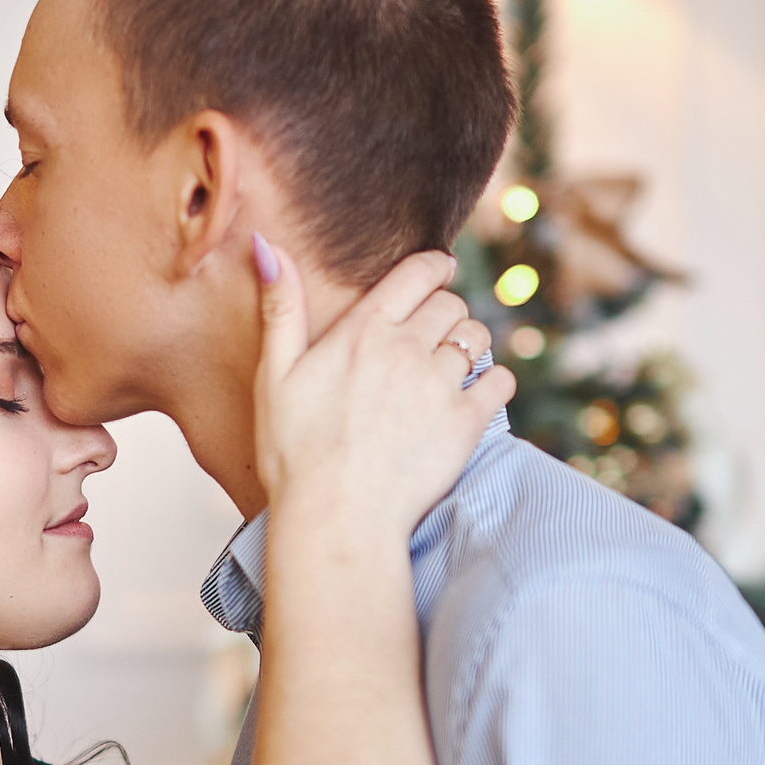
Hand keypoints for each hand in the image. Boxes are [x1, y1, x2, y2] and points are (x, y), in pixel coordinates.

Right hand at [251, 236, 512, 541]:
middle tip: (435, 330)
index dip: (433, 267)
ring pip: (476, 339)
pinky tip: (476, 394)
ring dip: (469, 345)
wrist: (335, 517)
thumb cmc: (294, 452)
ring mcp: (441, 386)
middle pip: (449, 305)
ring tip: (452, 365)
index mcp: (363, 331)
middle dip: (445, 310)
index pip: (417, 273)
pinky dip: (494, 381)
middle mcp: (408, 349)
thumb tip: (265, 246)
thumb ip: (280, 308)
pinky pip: (500, 382)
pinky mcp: (466, 424)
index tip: (438, 271)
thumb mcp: (274, 375)